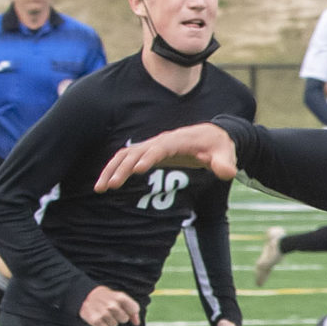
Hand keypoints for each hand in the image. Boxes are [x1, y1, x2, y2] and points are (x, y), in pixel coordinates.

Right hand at [79, 285, 141, 325]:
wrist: (87, 294)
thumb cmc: (108, 298)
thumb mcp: (121, 298)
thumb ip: (132, 309)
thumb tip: (137, 323)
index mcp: (120, 297)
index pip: (134, 309)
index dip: (130, 311)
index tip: (124, 308)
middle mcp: (112, 305)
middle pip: (124, 319)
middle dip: (120, 317)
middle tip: (112, 311)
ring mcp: (103, 312)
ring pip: (114, 325)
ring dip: (110, 322)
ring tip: (104, 314)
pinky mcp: (95, 319)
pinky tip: (99, 319)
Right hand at [95, 123, 236, 192]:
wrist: (213, 137)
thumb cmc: (219, 147)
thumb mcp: (226, 155)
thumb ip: (225, 164)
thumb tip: (227, 173)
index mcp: (178, 141)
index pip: (159, 149)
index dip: (148, 158)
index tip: (136, 170)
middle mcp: (161, 142)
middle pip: (136, 153)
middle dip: (121, 169)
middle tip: (110, 187)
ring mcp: (152, 146)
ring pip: (125, 155)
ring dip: (111, 170)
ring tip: (99, 188)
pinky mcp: (148, 152)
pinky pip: (126, 159)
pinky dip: (114, 169)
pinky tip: (105, 184)